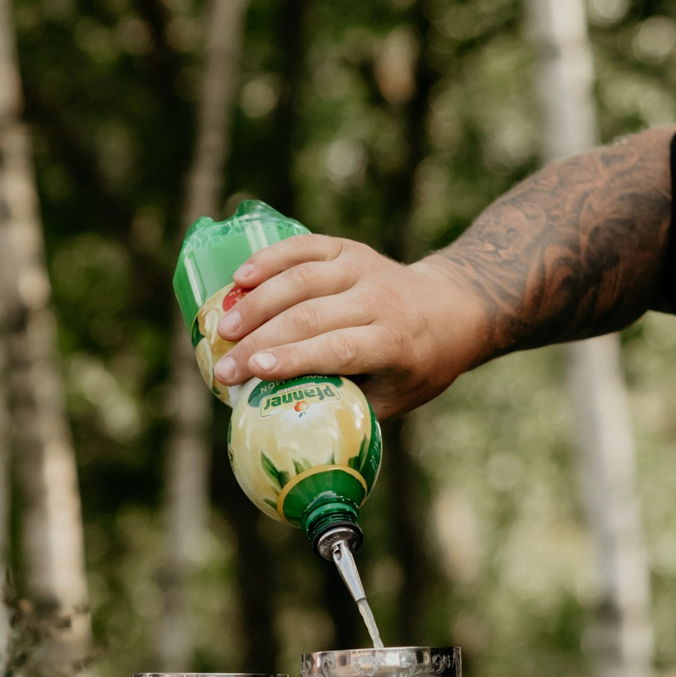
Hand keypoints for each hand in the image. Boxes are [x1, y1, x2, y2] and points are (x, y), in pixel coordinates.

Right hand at [209, 233, 488, 416]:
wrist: (452, 310)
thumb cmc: (417, 365)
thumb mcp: (396, 398)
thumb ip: (348, 408)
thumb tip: (285, 429)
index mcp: (395, 341)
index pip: (339, 347)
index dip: (294, 358)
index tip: (253, 370)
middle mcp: (380, 300)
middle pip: (311, 315)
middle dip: (261, 341)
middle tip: (223, 368)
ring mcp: (365, 268)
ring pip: (303, 278)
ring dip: (258, 302)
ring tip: (224, 329)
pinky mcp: (351, 250)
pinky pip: (306, 247)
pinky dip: (271, 258)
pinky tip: (241, 277)